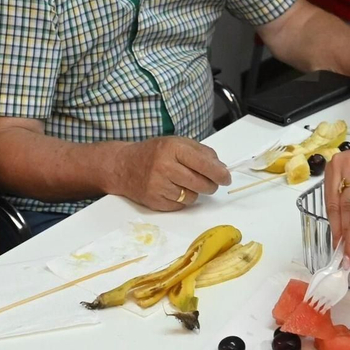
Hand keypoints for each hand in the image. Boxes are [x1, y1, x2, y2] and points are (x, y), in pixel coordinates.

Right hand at [115, 137, 230, 211]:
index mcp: (173, 148)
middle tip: (210, 182)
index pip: (204, 164)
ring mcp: (158, 185)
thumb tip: (221, 168)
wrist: (123, 166)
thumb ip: (201, 153)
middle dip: (211, 185)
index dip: (219, 173)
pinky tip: (172, 189)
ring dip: (194, 192)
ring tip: (184, 182)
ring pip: (192, 197)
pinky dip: (181, 199)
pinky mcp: (154, 201)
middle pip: (201, 184)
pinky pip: (180, 206)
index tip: (226, 178)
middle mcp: (165, 167)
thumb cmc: (154, 153)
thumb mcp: (177, 143)